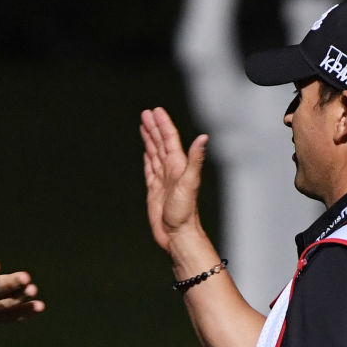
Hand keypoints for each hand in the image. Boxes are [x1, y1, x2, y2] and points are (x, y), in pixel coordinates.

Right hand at [140, 107, 208, 252]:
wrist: (178, 235)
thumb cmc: (185, 213)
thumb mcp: (190, 183)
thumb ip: (195, 159)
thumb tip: (203, 138)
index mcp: (178, 165)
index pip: (168, 139)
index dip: (162, 124)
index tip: (155, 111)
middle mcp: (170, 170)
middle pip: (160, 143)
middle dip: (153, 127)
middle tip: (146, 113)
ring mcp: (162, 180)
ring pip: (154, 153)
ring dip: (149, 139)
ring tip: (143, 126)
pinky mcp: (154, 190)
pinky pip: (149, 169)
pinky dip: (147, 158)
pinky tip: (146, 152)